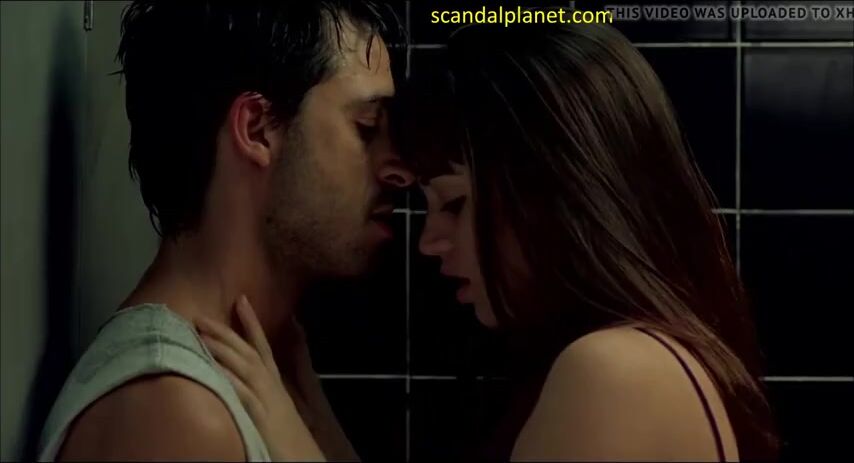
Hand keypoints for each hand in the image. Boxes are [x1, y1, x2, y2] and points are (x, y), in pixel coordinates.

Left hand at [195, 295, 325, 461]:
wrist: (303, 457)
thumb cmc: (289, 435)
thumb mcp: (278, 405)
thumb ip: (266, 388)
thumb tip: (253, 375)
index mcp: (275, 382)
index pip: (263, 345)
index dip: (251, 322)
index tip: (240, 299)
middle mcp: (271, 385)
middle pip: (248, 352)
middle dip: (226, 331)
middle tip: (201, 315)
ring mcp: (265, 399)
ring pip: (243, 367)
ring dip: (222, 348)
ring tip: (201, 334)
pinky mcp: (258, 416)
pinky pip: (242, 394)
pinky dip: (229, 379)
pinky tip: (214, 368)